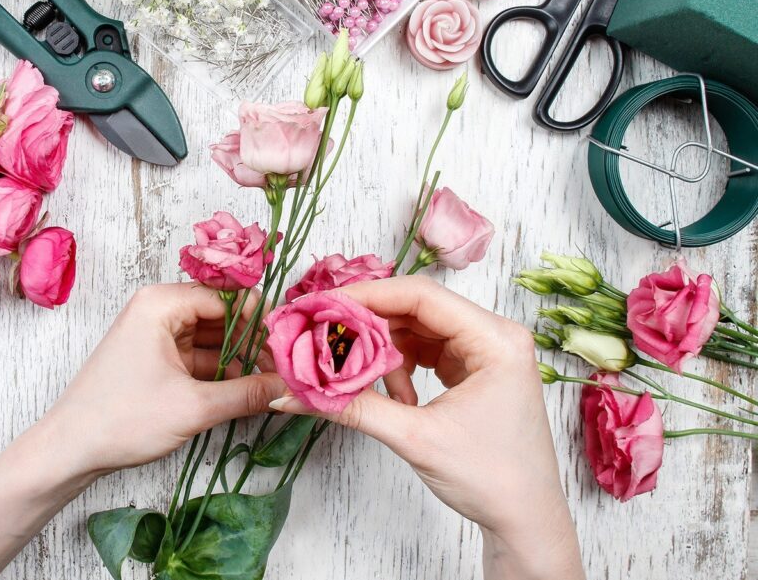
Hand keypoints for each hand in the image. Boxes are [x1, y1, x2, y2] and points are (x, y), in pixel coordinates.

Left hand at [40, 283, 283, 486]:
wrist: (71, 450)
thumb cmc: (121, 419)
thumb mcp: (194, 407)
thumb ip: (248, 393)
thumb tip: (290, 388)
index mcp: (161, 302)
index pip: (227, 297)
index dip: (260, 321)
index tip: (287, 347)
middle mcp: (158, 309)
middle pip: (220, 316)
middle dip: (252, 343)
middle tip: (284, 369)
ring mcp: (155, 334)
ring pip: (211, 339)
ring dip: (239, 360)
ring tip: (270, 384)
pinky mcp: (155, 359)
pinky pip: (197, 357)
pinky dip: (220, 373)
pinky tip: (244, 391)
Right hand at [271, 276, 583, 579]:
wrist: (525, 520)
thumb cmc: (490, 479)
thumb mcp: (415, 438)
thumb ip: (354, 408)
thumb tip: (292, 394)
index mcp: (496, 340)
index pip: (421, 296)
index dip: (368, 296)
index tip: (323, 306)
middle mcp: (496, 335)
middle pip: (417, 309)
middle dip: (369, 324)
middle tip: (326, 338)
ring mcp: (486, 350)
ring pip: (418, 329)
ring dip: (384, 351)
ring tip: (362, 381)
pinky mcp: (476, 368)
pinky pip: (427, 349)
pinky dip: (400, 367)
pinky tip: (394, 397)